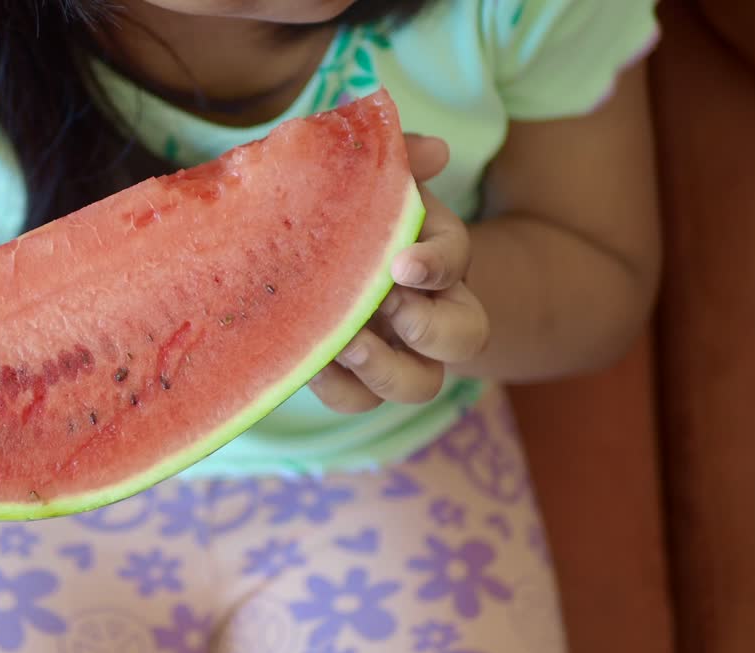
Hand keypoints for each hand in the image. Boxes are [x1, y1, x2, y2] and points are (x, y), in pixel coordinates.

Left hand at [309, 135, 489, 412]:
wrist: (289, 245)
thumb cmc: (333, 204)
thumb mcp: (359, 172)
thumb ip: (395, 157)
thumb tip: (436, 151)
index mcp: (429, 254)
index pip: (458, 257)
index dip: (438, 263)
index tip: (403, 263)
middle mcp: (425, 308)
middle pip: (466, 338)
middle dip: (431, 327)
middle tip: (386, 304)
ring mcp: (391, 350)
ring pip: (418, 385)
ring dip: (387, 370)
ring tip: (344, 344)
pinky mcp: (350, 378)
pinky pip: (356, 400)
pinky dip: (336, 386)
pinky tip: (306, 358)